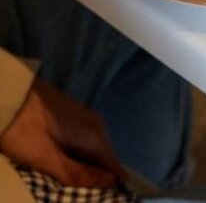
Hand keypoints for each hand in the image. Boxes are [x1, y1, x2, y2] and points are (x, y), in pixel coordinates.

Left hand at [0, 78, 127, 187]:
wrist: (6, 94)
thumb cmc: (22, 128)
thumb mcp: (44, 156)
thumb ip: (76, 173)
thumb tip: (111, 183)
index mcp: (95, 135)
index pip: (114, 167)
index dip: (110, 186)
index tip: (102, 198)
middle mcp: (96, 125)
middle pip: (103, 160)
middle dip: (94, 178)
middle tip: (76, 192)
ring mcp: (85, 119)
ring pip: (92, 152)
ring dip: (83, 168)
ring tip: (67, 180)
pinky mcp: (73, 118)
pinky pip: (83, 144)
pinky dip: (75, 157)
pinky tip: (61, 163)